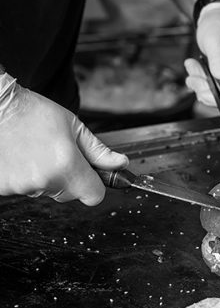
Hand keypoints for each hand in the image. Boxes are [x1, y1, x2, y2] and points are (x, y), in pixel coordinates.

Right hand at [0, 74, 128, 204]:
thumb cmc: (32, 112)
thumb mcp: (73, 127)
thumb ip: (98, 151)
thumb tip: (120, 163)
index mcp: (67, 165)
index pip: (94, 196)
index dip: (95, 185)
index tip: (90, 175)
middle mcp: (46, 180)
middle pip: (70, 194)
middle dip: (70, 179)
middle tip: (57, 155)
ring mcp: (23, 185)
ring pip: (47, 191)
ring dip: (46, 177)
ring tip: (35, 152)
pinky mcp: (4, 187)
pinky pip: (25, 189)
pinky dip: (25, 177)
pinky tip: (21, 157)